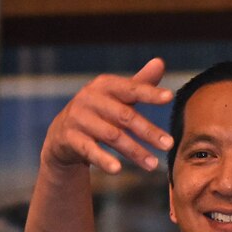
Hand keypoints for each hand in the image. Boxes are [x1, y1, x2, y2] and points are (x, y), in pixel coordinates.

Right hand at [41, 58, 175, 175]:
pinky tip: (118, 169)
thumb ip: (138, 83)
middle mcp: (90, 99)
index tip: (169, 97)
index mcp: (104, 85)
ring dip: (134, 151)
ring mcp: (78, 118)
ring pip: (112, 136)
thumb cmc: (98, 113)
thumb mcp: (116, 97)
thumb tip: (160, 62)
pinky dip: (104, 160)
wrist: (62, 134)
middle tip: (169, 144)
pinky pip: (90, 150)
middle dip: (148, 131)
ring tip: (153, 165)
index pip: (130, 88)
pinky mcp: (70, 138)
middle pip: (124, 116)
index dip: (149, 92)